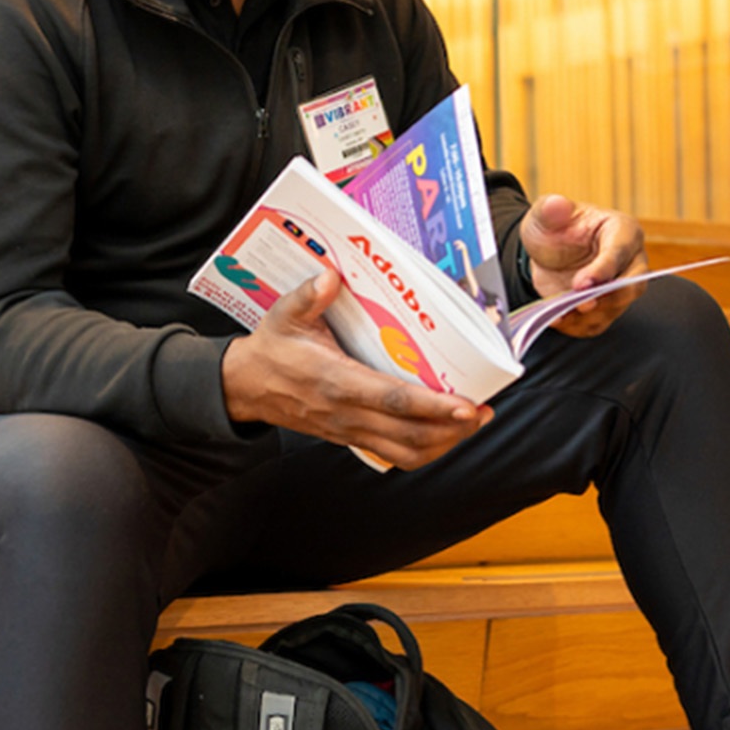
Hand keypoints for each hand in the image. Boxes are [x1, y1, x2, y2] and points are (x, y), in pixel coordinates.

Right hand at [222, 270, 492, 469]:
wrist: (246, 387)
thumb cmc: (272, 348)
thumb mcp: (283, 315)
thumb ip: (307, 296)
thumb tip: (330, 276)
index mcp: (336, 382)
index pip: (393, 400)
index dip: (433, 407)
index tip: (466, 405)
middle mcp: (347, 414)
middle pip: (410, 435)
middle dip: (452, 429)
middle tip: (484, 412)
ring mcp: (350, 431)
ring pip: (406, 453)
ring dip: (443, 444)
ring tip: (471, 424)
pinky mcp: (351, 438)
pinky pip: (394, 454)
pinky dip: (423, 450)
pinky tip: (442, 433)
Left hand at [519, 194, 647, 336]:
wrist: (546, 252)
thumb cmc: (554, 227)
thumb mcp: (546, 214)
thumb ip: (550, 209)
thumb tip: (556, 204)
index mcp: (623, 231)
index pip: (620, 252)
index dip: (603, 270)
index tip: (581, 283)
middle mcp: (630, 262)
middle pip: (632, 286)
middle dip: (606, 297)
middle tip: (579, 303)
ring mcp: (620, 288)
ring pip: (615, 309)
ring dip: (587, 315)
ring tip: (559, 312)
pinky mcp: (605, 309)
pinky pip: (596, 323)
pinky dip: (576, 325)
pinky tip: (556, 318)